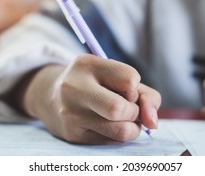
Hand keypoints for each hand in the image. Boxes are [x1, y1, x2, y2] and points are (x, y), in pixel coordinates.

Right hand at [22, 54, 160, 143]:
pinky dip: (120, 135)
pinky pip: (112, 141)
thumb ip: (146, 95)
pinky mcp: (73, 134)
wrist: (51, 95)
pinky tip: (109, 125)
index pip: (131, 79)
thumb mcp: (117, 76)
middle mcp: (74, 87)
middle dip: (134, 111)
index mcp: (87, 64)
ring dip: (132, 127)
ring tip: (123, 118)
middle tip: (127, 107)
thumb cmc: (95, 83)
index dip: (135, 88)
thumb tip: (153, 123)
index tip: (124, 88)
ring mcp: (71, 113)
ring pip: (121, 131)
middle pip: (121, 109)